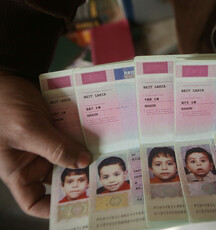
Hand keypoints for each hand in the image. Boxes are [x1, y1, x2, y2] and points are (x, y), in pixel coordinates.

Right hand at [0, 72, 90, 217]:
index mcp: (17, 170)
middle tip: (101, 179)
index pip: (32, 200)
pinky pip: (71, 142)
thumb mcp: (27, 129)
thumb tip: (83, 163)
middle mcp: (32, 162)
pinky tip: (99, 141)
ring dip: (84, 159)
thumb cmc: (4, 105)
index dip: (52, 207)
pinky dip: (83, 142)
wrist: (7, 77)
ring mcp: (44, 146)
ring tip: (105, 160)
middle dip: (77, 180)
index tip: (77, 204)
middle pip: (57, 180)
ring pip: (67, 160)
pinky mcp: (54, 132)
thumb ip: (55, 147)